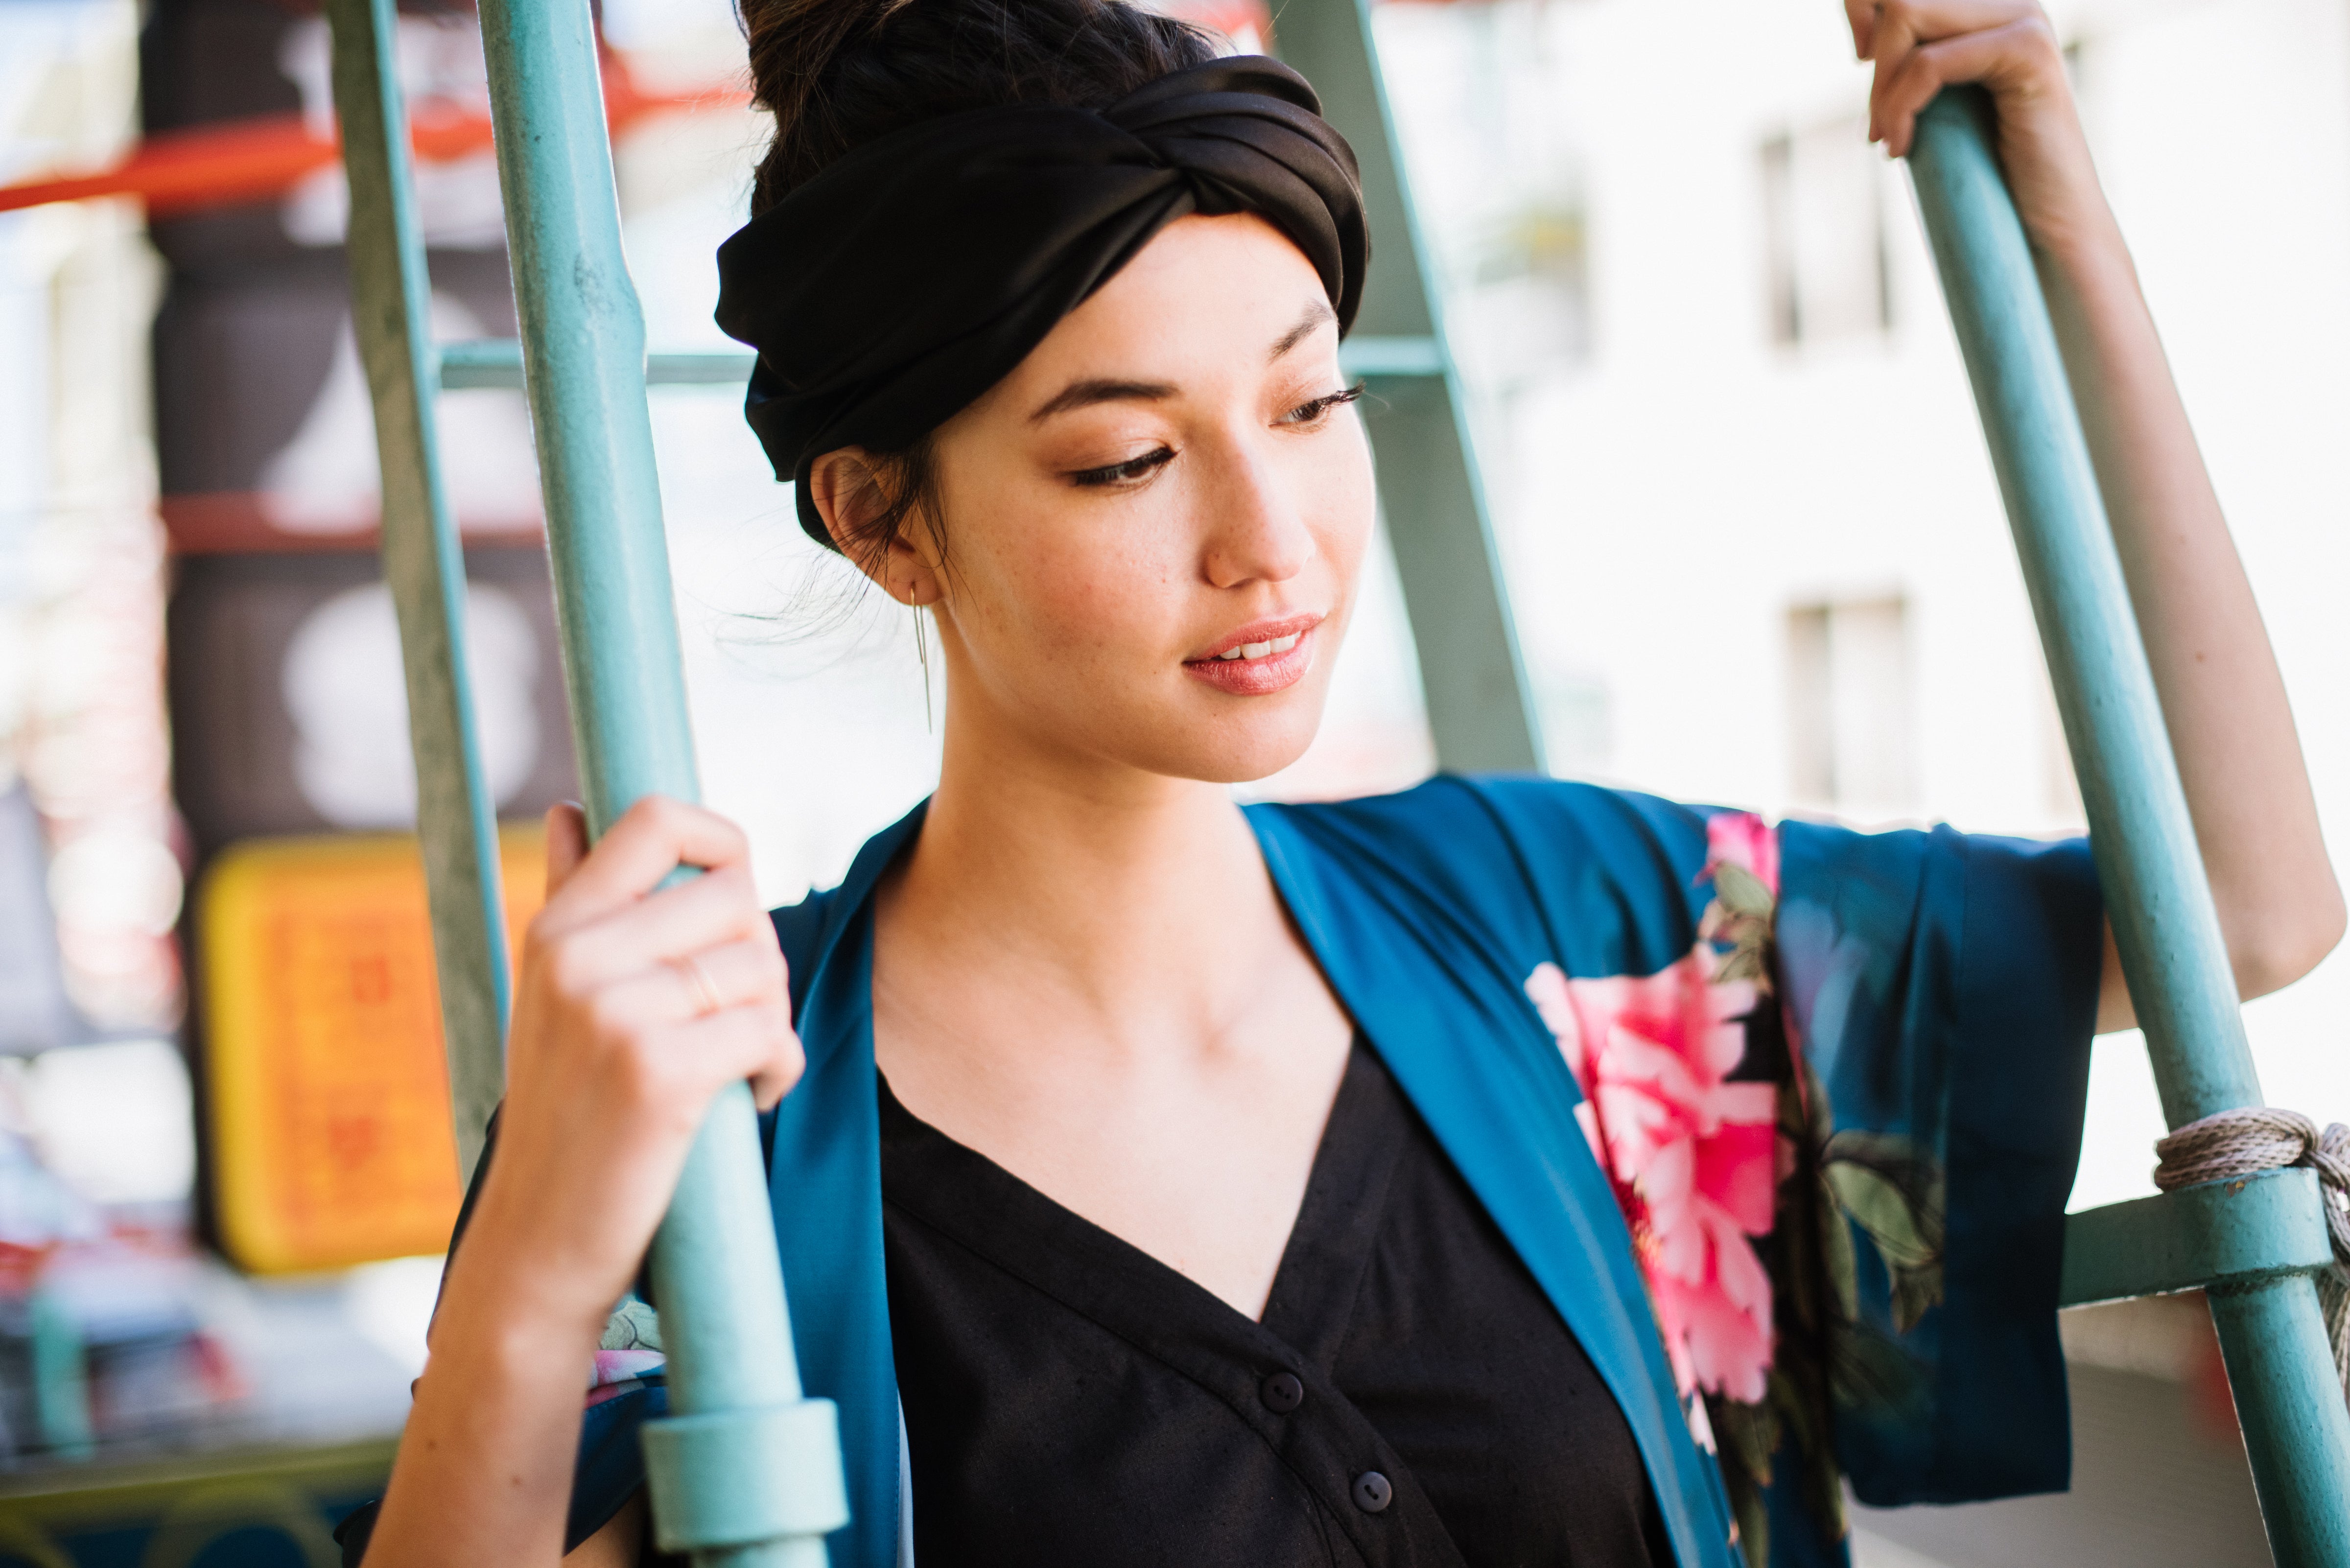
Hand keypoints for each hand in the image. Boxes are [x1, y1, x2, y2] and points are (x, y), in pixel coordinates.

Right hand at [452, 795, 802, 1342]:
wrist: (538, 1243)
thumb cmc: (564, 1116)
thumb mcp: (549, 999)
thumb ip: (569, 899)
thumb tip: (572, 811)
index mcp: (557, 930)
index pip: (657, 820)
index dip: (723, 844)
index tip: (734, 903)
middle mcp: (578, 958)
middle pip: (738, 899)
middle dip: (761, 960)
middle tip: (737, 1019)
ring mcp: (614, 1013)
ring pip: (762, 968)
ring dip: (773, 1021)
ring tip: (735, 1067)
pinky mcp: (658, 1073)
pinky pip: (769, 1033)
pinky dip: (780, 1069)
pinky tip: (750, 1100)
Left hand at [1849, 0, 2118, 262]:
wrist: (2046, 225)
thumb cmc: (1986, 174)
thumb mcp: (1937, 105)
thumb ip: (1911, 62)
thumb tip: (1863, 38)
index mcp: (1986, 8)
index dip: (1859, 10)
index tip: (1859, 63)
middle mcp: (2009, 1)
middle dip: (1873, 62)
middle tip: (1878, 127)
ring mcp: (2023, 19)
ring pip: (1906, 15)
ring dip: (1882, 88)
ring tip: (1889, 139)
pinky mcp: (2028, 51)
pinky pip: (1930, 64)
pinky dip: (1901, 107)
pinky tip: (1902, 148)